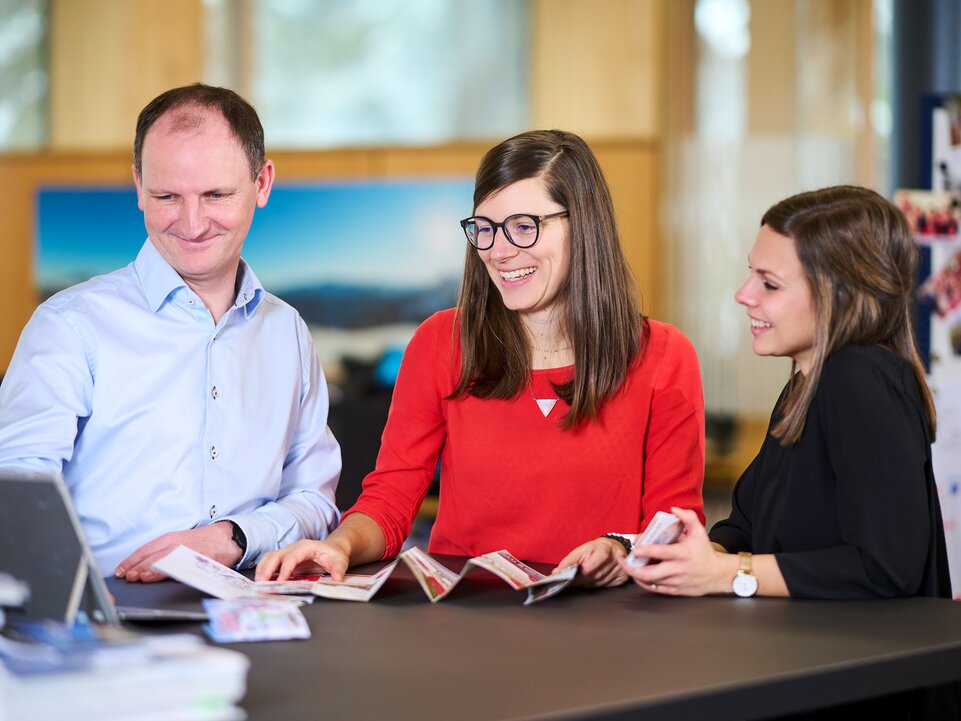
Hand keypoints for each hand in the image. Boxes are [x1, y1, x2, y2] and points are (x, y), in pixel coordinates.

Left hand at [115, 522, 241, 582]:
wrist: (226, 537)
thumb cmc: (201, 542)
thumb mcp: (179, 543)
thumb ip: (163, 553)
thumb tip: (143, 569)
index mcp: (169, 539)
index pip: (144, 550)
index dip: (130, 561)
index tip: (120, 571)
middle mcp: (176, 544)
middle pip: (152, 556)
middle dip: (138, 567)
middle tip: (128, 577)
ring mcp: (187, 551)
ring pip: (165, 561)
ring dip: (151, 570)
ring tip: (141, 578)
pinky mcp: (199, 559)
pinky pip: (183, 566)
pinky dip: (172, 572)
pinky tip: (165, 577)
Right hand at [256, 538, 349, 581]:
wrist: (332, 550)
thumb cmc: (334, 555)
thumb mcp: (340, 561)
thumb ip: (339, 569)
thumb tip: (337, 578)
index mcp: (306, 547)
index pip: (292, 557)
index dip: (285, 569)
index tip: (280, 581)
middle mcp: (293, 548)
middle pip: (276, 556)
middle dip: (267, 569)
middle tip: (262, 583)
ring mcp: (287, 553)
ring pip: (269, 558)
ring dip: (262, 569)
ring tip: (258, 583)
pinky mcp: (284, 560)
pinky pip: (270, 563)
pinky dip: (264, 571)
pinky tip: (262, 582)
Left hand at [553, 537, 628, 587]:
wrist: (615, 547)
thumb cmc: (597, 548)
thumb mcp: (582, 549)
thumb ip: (570, 561)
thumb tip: (557, 572)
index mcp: (604, 549)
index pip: (591, 565)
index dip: (578, 573)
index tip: (567, 577)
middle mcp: (614, 560)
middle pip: (594, 576)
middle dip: (579, 580)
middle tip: (568, 582)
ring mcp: (620, 570)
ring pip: (599, 583)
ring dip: (586, 584)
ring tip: (577, 582)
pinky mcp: (622, 578)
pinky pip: (605, 586)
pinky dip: (595, 585)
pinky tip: (590, 582)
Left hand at [620, 507, 734, 595]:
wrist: (718, 574)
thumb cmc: (705, 552)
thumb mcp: (699, 532)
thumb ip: (687, 517)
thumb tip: (673, 509)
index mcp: (683, 554)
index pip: (662, 553)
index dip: (647, 551)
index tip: (635, 548)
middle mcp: (678, 569)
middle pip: (651, 573)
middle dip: (632, 568)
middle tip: (622, 560)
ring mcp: (676, 582)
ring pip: (650, 582)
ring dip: (635, 574)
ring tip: (626, 565)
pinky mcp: (675, 591)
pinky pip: (655, 590)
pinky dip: (644, 583)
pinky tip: (637, 575)